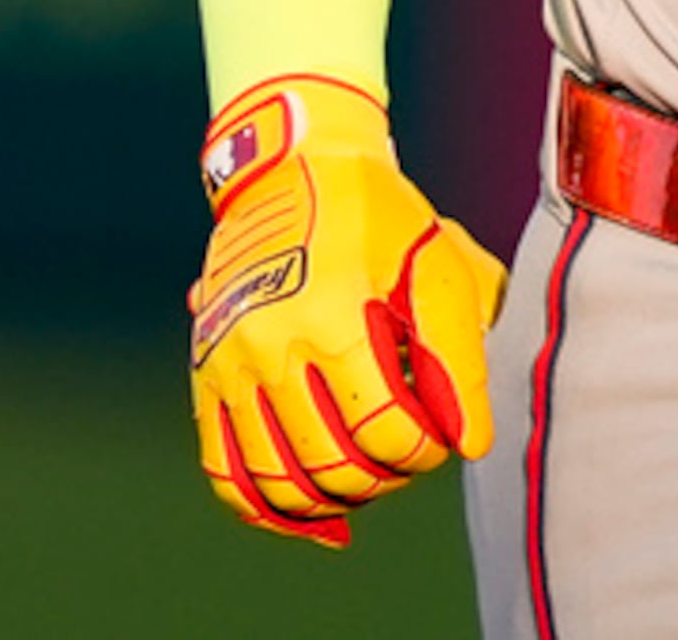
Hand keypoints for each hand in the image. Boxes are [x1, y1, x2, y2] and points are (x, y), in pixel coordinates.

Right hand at [187, 74, 506, 544]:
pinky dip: (266, 506)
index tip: (441, 439)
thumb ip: (458, 356)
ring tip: (367, 477)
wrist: (290, 167)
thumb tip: (471, 444)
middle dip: (385, 477)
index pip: (385, 430)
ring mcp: (230, 362)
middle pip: (333, 464)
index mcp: (334, 313)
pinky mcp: (206, 373)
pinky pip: (225, 471)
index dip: (425, 452)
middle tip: (409, 456)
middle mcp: (272, 343)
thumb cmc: (382, 219)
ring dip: (333, 498)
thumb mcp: (437, 267)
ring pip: (278, 481)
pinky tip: (308, 509)